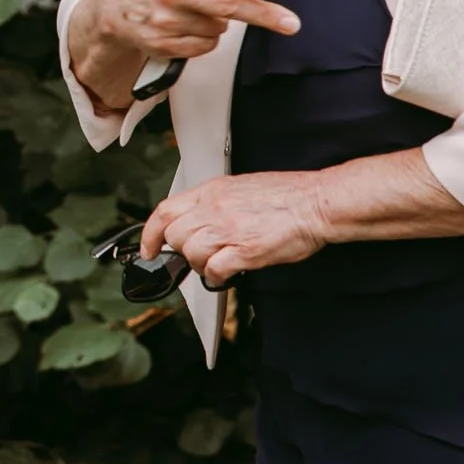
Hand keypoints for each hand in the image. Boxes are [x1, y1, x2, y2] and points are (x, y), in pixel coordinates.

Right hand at [90, 0, 292, 62]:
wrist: (111, 6)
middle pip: (226, 6)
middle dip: (263, 15)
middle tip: (292, 23)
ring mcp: (164, 19)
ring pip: (218, 29)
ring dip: (221, 23)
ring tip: (200, 12)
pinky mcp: (161, 43)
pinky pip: (204, 46)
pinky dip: (206, 39)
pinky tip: (190, 28)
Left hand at [144, 170, 330, 286]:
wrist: (316, 203)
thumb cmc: (286, 196)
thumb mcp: (239, 187)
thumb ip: (214, 202)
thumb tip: (197, 219)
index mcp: (211, 191)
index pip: (164, 211)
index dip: (149, 233)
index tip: (148, 248)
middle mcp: (214, 209)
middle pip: (174, 235)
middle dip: (179, 250)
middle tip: (195, 255)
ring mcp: (229, 230)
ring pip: (190, 253)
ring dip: (199, 264)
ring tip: (216, 263)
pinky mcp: (246, 251)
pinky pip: (214, 269)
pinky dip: (216, 276)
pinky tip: (226, 274)